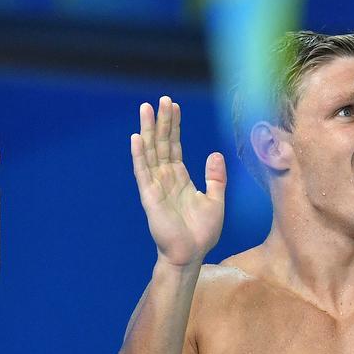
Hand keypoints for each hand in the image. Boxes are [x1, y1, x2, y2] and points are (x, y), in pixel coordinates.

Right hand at [131, 97, 225, 267]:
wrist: (191, 254)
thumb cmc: (202, 233)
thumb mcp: (216, 200)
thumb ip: (215, 178)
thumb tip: (215, 153)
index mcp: (180, 178)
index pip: (175, 146)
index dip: (174, 126)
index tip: (174, 106)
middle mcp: (166, 178)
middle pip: (162, 143)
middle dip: (162, 121)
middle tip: (161, 99)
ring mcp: (156, 185)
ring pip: (151, 152)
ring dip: (148, 130)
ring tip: (146, 109)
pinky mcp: (149, 196)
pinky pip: (143, 172)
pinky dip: (139, 155)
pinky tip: (137, 138)